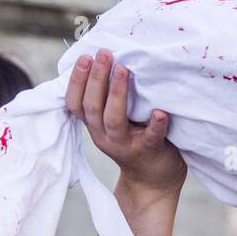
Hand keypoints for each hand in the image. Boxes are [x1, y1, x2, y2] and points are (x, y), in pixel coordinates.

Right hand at [65, 48, 187, 205]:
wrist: (152, 181)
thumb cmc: (134, 141)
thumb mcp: (112, 123)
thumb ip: (106, 102)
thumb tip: (105, 61)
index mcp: (95, 127)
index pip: (76, 104)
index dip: (77, 81)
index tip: (85, 57)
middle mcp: (105, 137)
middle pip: (93, 107)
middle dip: (96, 79)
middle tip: (104, 54)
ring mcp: (127, 145)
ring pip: (114, 120)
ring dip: (117, 93)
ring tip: (123, 69)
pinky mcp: (150, 151)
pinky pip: (151, 137)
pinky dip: (156, 124)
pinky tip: (160, 112)